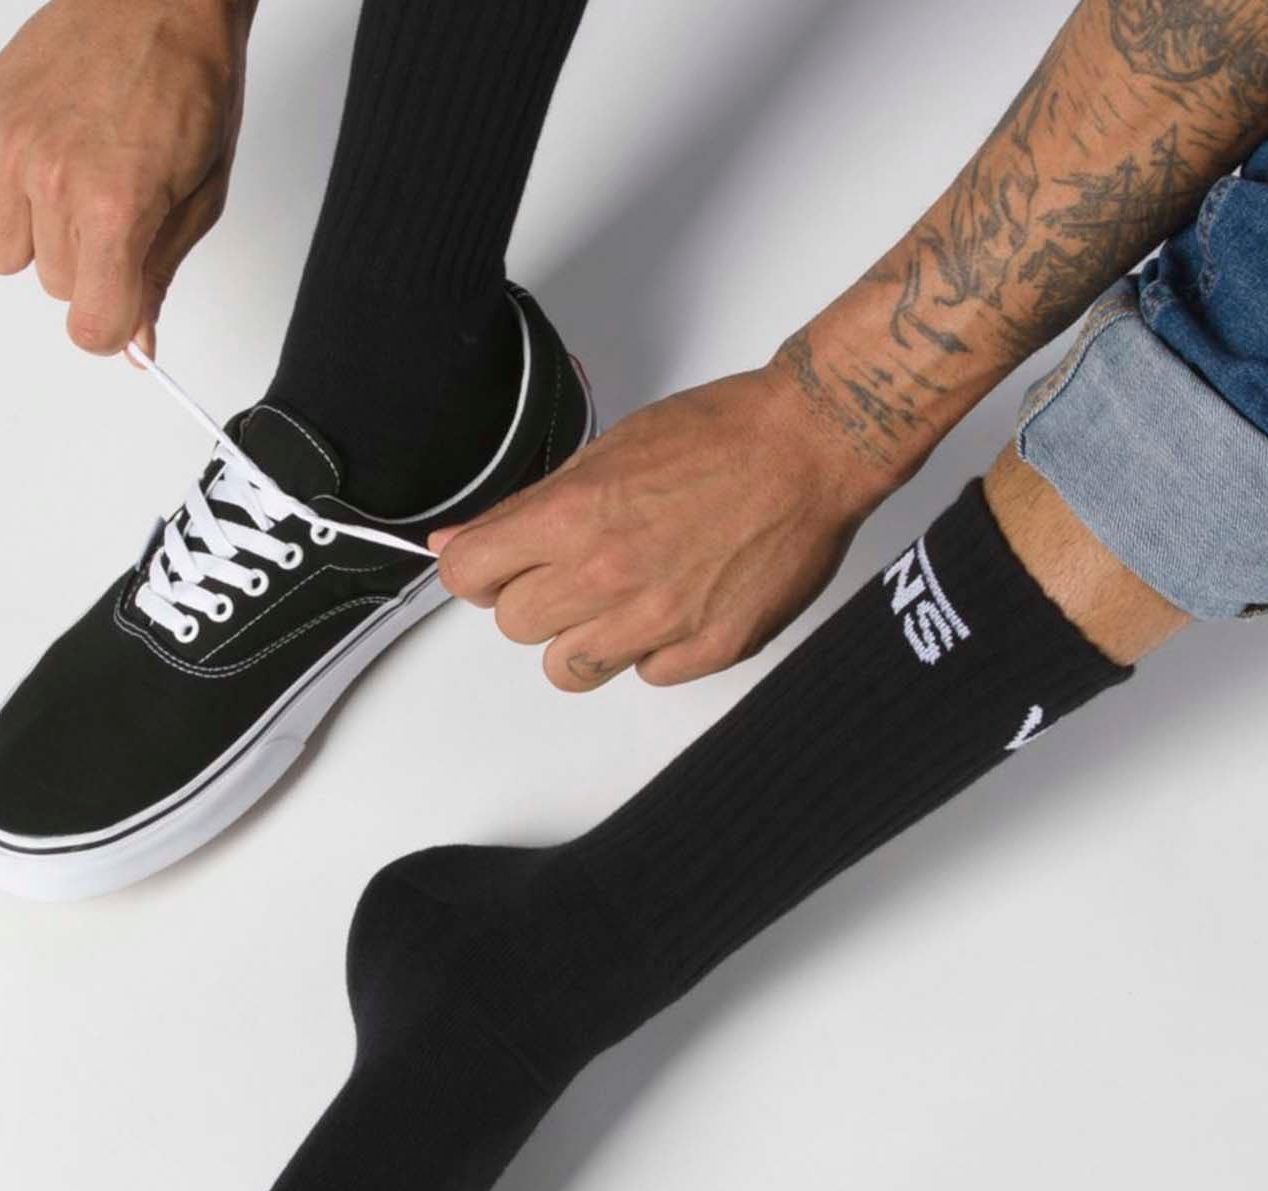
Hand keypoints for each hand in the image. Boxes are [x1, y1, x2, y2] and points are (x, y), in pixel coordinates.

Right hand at [0, 0, 252, 356]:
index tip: (121, 308)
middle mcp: (53, 179)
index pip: (90, 325)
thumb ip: (158, 273)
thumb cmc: (190, 82)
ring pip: (2, 254)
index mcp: (116, 207)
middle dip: (87, 266)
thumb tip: (136, 344)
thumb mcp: (200, 194)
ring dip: (35, 236)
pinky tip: (34, 165)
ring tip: (71, 188)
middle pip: (53, 287)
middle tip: (116, 213)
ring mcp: (11, 145)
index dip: (111, 326)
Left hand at [431, 360, 897, 690]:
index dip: (478, 570)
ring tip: (621, 599)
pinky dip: (652, 651)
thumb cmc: (718, 435)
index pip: (470, 574)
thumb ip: (525, 508)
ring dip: (582, 639)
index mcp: (573, 516)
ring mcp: (662, 620)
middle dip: (532, 601)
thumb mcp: (604, 453)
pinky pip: (646, 677)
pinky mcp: (712, 648)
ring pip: (569, 670)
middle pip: (515, 627)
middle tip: (570, 573)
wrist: (813, 445)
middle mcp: (608, 575)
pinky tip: (675, 607)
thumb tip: (454, 543)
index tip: (498, 565)